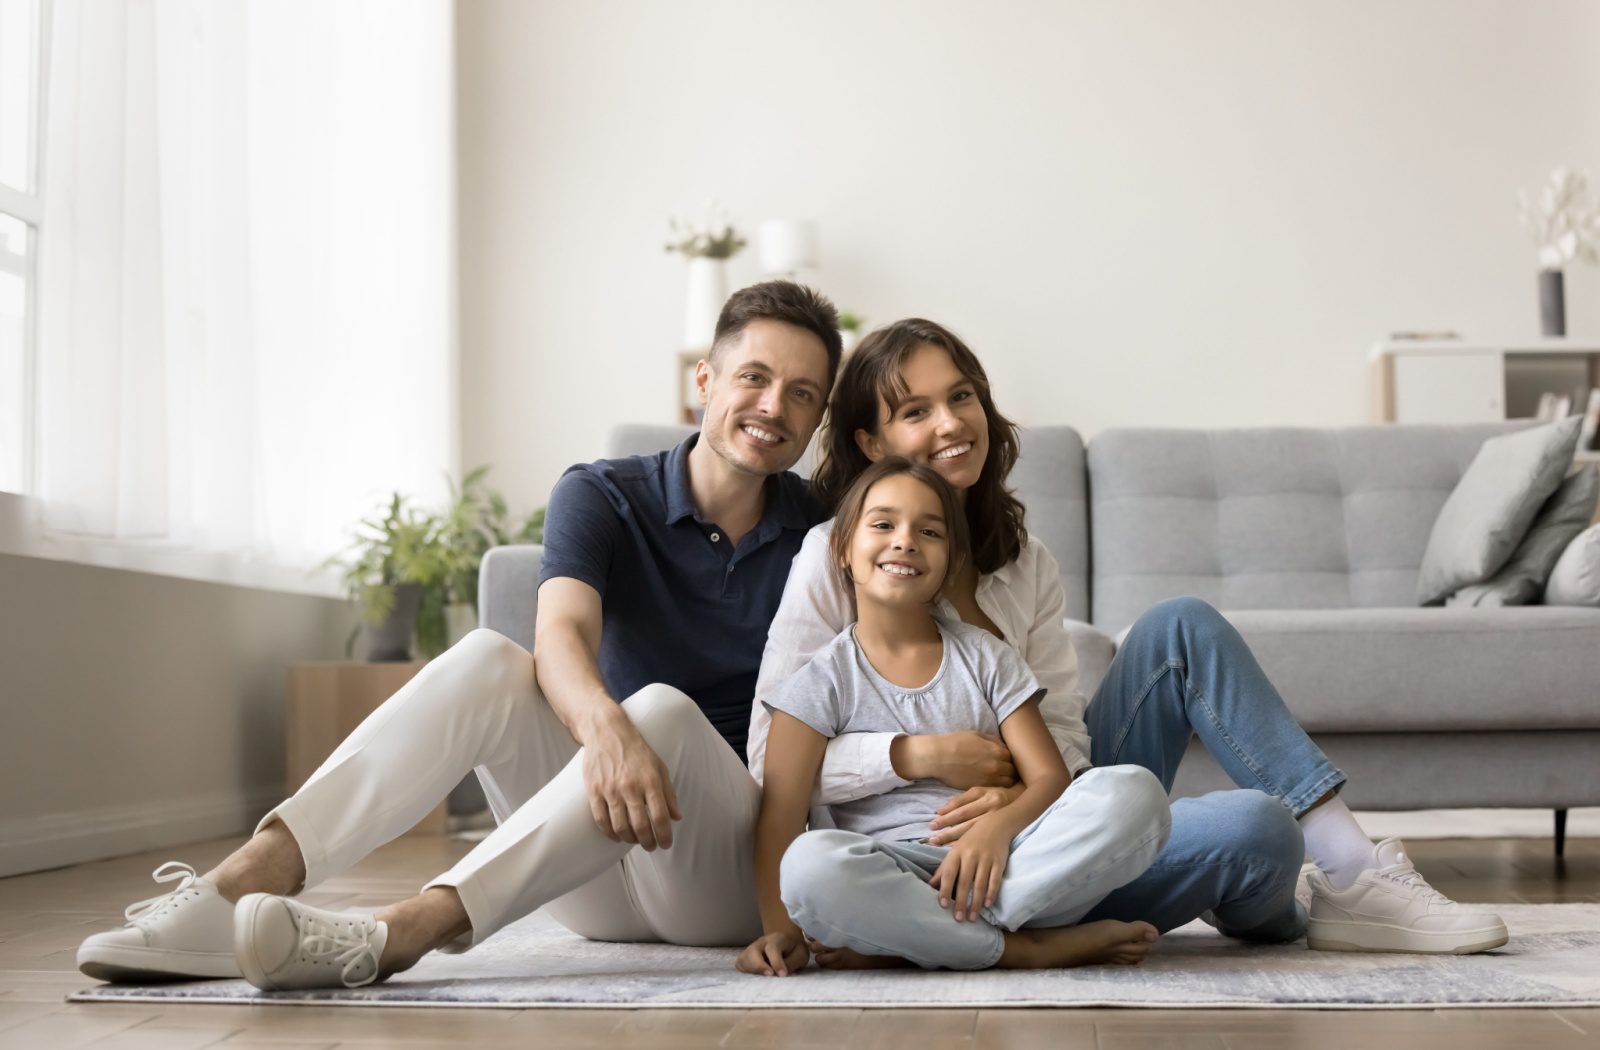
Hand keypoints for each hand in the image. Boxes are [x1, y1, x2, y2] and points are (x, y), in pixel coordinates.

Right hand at [582, 715, 681, 849]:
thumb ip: (669, 793)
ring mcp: (610, 790)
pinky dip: (610, 833)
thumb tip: (677, 817)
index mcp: (650, 781)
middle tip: (651, 846)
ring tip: (635, 841)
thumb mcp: (659, 767)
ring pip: (620, 827)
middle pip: (640, 826)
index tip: (666, 844)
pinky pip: (601, 820)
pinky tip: (617, 835)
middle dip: (648, 842)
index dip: (664, 835)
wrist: (607, 732)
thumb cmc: (636, 750)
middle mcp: (631, 787)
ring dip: (630, 839)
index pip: (660, 816)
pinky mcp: (594, 791)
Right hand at [736, 930, 808, 976]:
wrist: (786, 941)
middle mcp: (761, 942)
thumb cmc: (794, 949)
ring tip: (764, 979)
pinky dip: (746, 973)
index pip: (772, 948)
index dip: (776, 962)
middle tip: (770, 975)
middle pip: (752, 951)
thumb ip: (792, 963)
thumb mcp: (800, 954)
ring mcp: (751, 949)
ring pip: (743, 960)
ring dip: (752, 971)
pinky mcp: (745, 958)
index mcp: (777, 939)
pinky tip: (757, 978)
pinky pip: (739, 966)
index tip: (782, 975)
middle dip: (759, 965)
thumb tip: (780, 975)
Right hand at [894, 732, 1014, 789]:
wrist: (939, 757)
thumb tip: (1003, 746)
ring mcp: (989, 779)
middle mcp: (997, 766)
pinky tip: (991, 784)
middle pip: (1013, 772)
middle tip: (1005, 771)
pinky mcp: (980, 788)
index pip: (1013, 758)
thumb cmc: (956, 743)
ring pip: (1007, 784)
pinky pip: (995, 789)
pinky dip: (995, 787)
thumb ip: (993, 740)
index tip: (1006, 761)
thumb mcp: (977, 735)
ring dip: (1005, 781)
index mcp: (998, 751)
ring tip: (1000, 779)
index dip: (1010, 759)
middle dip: (1010, 771)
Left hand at [928, 783, 1024, 844]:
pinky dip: (969, 848)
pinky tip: (958, 854)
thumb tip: (941, 810)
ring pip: (973, 834)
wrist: (1023, 799)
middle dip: (947, 832)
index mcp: (986, 796)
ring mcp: (999, 822)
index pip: (962, 808)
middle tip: (932, 839)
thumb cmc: (997, 794)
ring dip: (955, 841)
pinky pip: (983, 843)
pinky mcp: (1004, 833)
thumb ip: (962, 800)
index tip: (932, 825)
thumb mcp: (981, 791)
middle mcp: (992, 809)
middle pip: (966, 822)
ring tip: (940, 846)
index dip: (946, 817)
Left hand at [929, 819, 1011, 921]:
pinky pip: (995, 880)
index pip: (949, 873)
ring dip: (976, 903)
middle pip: (964, 882)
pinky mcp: (999, 862)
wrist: (996, 824)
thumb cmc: (971, 841)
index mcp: (956, 853)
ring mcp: (986, 859)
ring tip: (972, 917)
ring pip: (980, 884)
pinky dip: (992, 893)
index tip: (942, 905)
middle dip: (960, 902)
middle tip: (958, 919)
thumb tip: (931, 885)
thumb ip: (944, 868)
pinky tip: (987, 905)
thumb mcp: (955, 850)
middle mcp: (970, 856)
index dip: (945, 889)